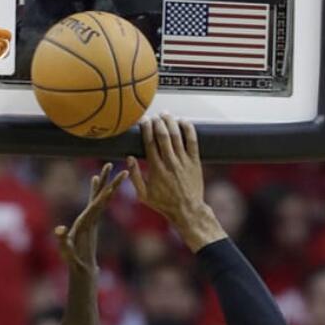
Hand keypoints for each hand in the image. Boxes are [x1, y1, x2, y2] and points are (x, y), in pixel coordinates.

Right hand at [55, 162, 126, 269]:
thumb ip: (63, 241)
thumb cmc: (74, 260)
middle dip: (110, 183)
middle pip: (102, 198)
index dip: (102, 196)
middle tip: (119, 168)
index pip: (96, 208)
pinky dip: (95, 188)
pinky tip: (95, 178)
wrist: (83, 268)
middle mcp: (92, 219)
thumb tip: (58, 229)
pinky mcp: (88, 219)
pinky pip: (93, 200)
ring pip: (99, 196)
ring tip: (108, 166)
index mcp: (87, 224)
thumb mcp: (67, 252)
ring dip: (104, 181)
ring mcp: (91, 218)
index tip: (111, 185)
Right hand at [127, 116, 211, 235]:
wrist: (187, 210)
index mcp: (156, 169)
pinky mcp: (195, 161)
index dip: (146, 129)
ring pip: (177, 135)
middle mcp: (170, 162)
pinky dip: (188, 128)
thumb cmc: (164, 204)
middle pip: (163, 135)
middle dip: (158, 122)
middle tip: (154, 116)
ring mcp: (183, 160)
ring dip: (171, 122)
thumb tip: (129, 158)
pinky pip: (192, 140)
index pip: (149, 143)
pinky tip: (183, 121)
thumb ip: (135, 176)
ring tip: (166, 115)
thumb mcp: (143, 194)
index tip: (143, 121)